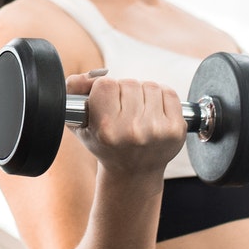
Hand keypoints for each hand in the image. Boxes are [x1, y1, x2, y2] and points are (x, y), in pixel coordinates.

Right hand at [66, 69, 184, 176]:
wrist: (134, 172)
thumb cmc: (105, 143)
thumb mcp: (80, 122)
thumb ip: (74, 90)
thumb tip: (89, 77)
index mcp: (106, 129)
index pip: (105, 84)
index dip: (104, 90)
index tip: (106, 103)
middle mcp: (132, 131)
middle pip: (129, 83)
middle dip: (125, 92)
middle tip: (123, 110)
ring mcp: (156, 130)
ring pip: (150, 86)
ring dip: (144, 94)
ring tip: (138, 111)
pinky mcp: (175, 129)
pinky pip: (169, 93)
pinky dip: (161, 97)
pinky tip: (154, 112)